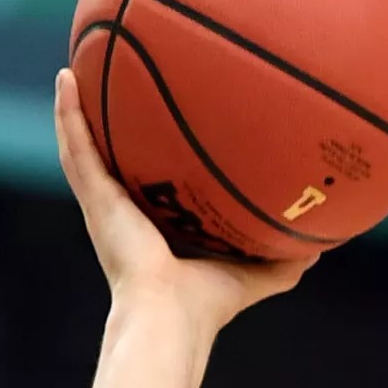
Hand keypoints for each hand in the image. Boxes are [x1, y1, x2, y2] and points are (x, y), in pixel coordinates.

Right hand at [54, 71, 312, 326]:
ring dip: (76, 110)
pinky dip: (68, 113)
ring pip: (83, 148)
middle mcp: (124, 216)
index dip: (147, 162)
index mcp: (153, 231)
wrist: (172, 318)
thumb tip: (320, 249)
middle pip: (110, 163)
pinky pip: (77, 148)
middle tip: (105, 89)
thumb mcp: (254, 274)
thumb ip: (282, 261)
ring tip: (73, 69)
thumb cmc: (207, 306)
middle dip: (106, 129)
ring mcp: (104, 206)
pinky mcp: (95, 200)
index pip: (147, 188)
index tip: (152, 131)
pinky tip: (66, 77)